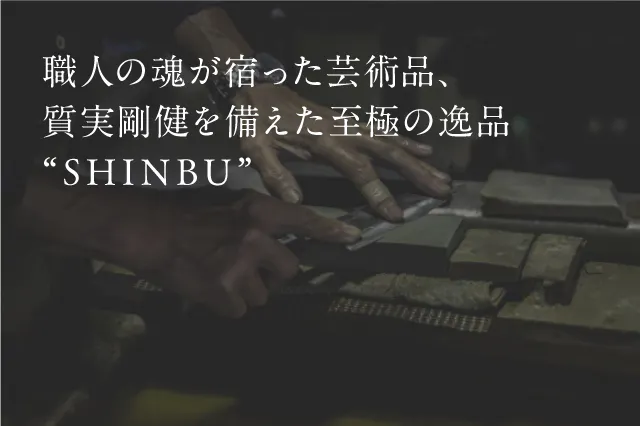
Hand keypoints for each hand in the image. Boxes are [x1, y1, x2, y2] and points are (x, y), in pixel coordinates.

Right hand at [114, 190, 360, 317]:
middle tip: (249, 268)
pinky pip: (240, 310)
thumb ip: (258, 222)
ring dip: (247, 291)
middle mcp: (256, 239)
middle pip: (289, 270)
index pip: (303, 221)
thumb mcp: (228, 207)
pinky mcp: (225, 295)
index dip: (329, 230)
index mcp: (258, 212)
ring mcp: (241, 269)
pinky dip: (227, 305)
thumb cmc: (185, 216)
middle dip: (273, 274)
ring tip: (221, 275)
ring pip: (264, 295)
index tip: (351, 237)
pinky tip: (209, 289)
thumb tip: (277, 244)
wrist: (149, 233)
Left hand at [233, 85, 451, 221]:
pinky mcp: (345, 121)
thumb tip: (296, 201)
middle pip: (386, 151)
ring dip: (417, 158)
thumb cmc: (255, 120)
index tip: (396, 214)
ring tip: (441, 175)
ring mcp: (346, 123)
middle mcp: (341, 130)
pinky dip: (403, 139)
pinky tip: (421, 149)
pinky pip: (381, 130)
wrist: (256, 87)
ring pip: (389, 140)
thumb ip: (274, 173)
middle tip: (440, 190)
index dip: (379, 192)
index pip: (358, 169)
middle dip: (415, 172)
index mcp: (322, 140)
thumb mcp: (254, 147)